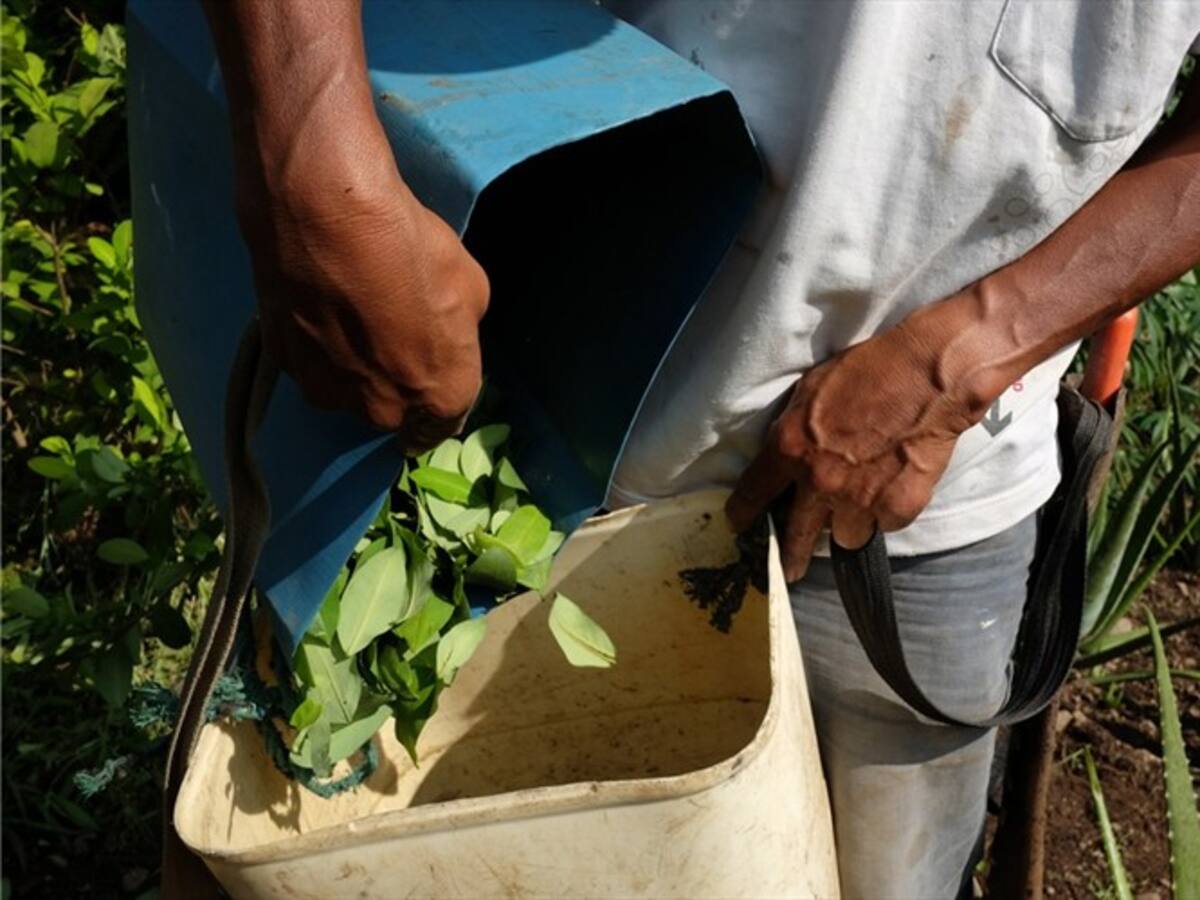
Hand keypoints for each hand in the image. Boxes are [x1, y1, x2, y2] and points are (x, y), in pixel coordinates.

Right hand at [236, 136, 488, 451]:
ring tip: (349, 316)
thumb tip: (441, 332)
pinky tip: (318, 306)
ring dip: (350, 368)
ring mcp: (329, 391)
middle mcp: (384, 409)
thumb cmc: (410, 248)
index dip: (437, 409)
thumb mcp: (469, 285)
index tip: (429, 396)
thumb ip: (458, 328)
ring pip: (346, 391)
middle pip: (392, 410)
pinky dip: (314, 345)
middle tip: (389, 337)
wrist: (325, 217)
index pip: (442, 425)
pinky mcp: (285, 366)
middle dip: (394, 384)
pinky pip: (310, 364)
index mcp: (441, 395)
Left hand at [725, 302, 996, 580]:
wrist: (929, 375)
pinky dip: (885, 513)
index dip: (743, 514)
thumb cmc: (868, 370)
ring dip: (846, 525)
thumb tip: (783, 457)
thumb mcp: (810, 391)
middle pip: (795, 538)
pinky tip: (892, 487)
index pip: (753, 495)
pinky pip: (883, 524)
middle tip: (787, 571)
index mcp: (789, 449)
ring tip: (857, 504)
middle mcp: (819, 483)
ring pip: (844, 536)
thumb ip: (792, 431)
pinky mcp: (898, 509)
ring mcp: (859, 500)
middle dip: (788, 558)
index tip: (740, 525)